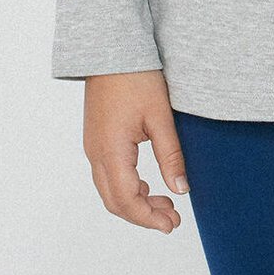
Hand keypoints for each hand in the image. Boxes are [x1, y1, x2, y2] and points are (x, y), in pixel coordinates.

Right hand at [82, 70, 188, 232]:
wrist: (111, 49)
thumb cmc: (136, 78)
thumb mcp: (160, 118)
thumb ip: (171, 156)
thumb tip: (181, 190)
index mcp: (111, 150)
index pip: (127, 200)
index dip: (149, 218)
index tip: (171, 225)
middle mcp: (95, 153)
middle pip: (114, 201)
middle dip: (143, 216)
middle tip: (172, 220)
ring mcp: (92, 146)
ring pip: (109, 190)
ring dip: (135, 202)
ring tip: (166, 203)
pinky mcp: (96, 139)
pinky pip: (107, 175)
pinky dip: (127, 187)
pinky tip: (148, 185)